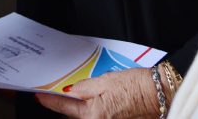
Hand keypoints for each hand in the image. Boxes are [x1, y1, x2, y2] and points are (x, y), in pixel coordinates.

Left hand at [36, 68, 162, 118]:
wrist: (158, 94)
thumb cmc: (135, 86)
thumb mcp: (105, 81)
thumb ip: (84, 88)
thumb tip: (68, 91)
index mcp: (94, 114)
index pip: (65, 107)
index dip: (50, 100)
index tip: (39, 96)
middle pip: (74, 115)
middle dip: (66, 104)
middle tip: (58, 92)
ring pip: (84, 116)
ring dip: (79, 107)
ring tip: (80, 94)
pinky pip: (96, 117)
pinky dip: (91, 110)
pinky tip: (95, 100)